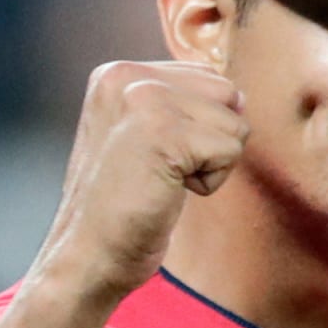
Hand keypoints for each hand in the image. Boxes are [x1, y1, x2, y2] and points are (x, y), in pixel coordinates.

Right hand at [31, 60, 247, 301]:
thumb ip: (182, 104)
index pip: (207, 77)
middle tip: (159, 170)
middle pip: (225, 93)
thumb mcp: (143, 136)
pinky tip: (167, 192)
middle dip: (209, 139)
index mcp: (118, 72)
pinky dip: (210, 182)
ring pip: (233, 123)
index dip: (198, 126)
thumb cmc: (121, 205)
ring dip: (209, 164)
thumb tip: (240, 96)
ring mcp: (144, 99)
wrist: (87, 254)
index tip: (153, 155)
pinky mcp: (165, 131)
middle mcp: (127, 75)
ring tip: (161, 181)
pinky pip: (230, 149)